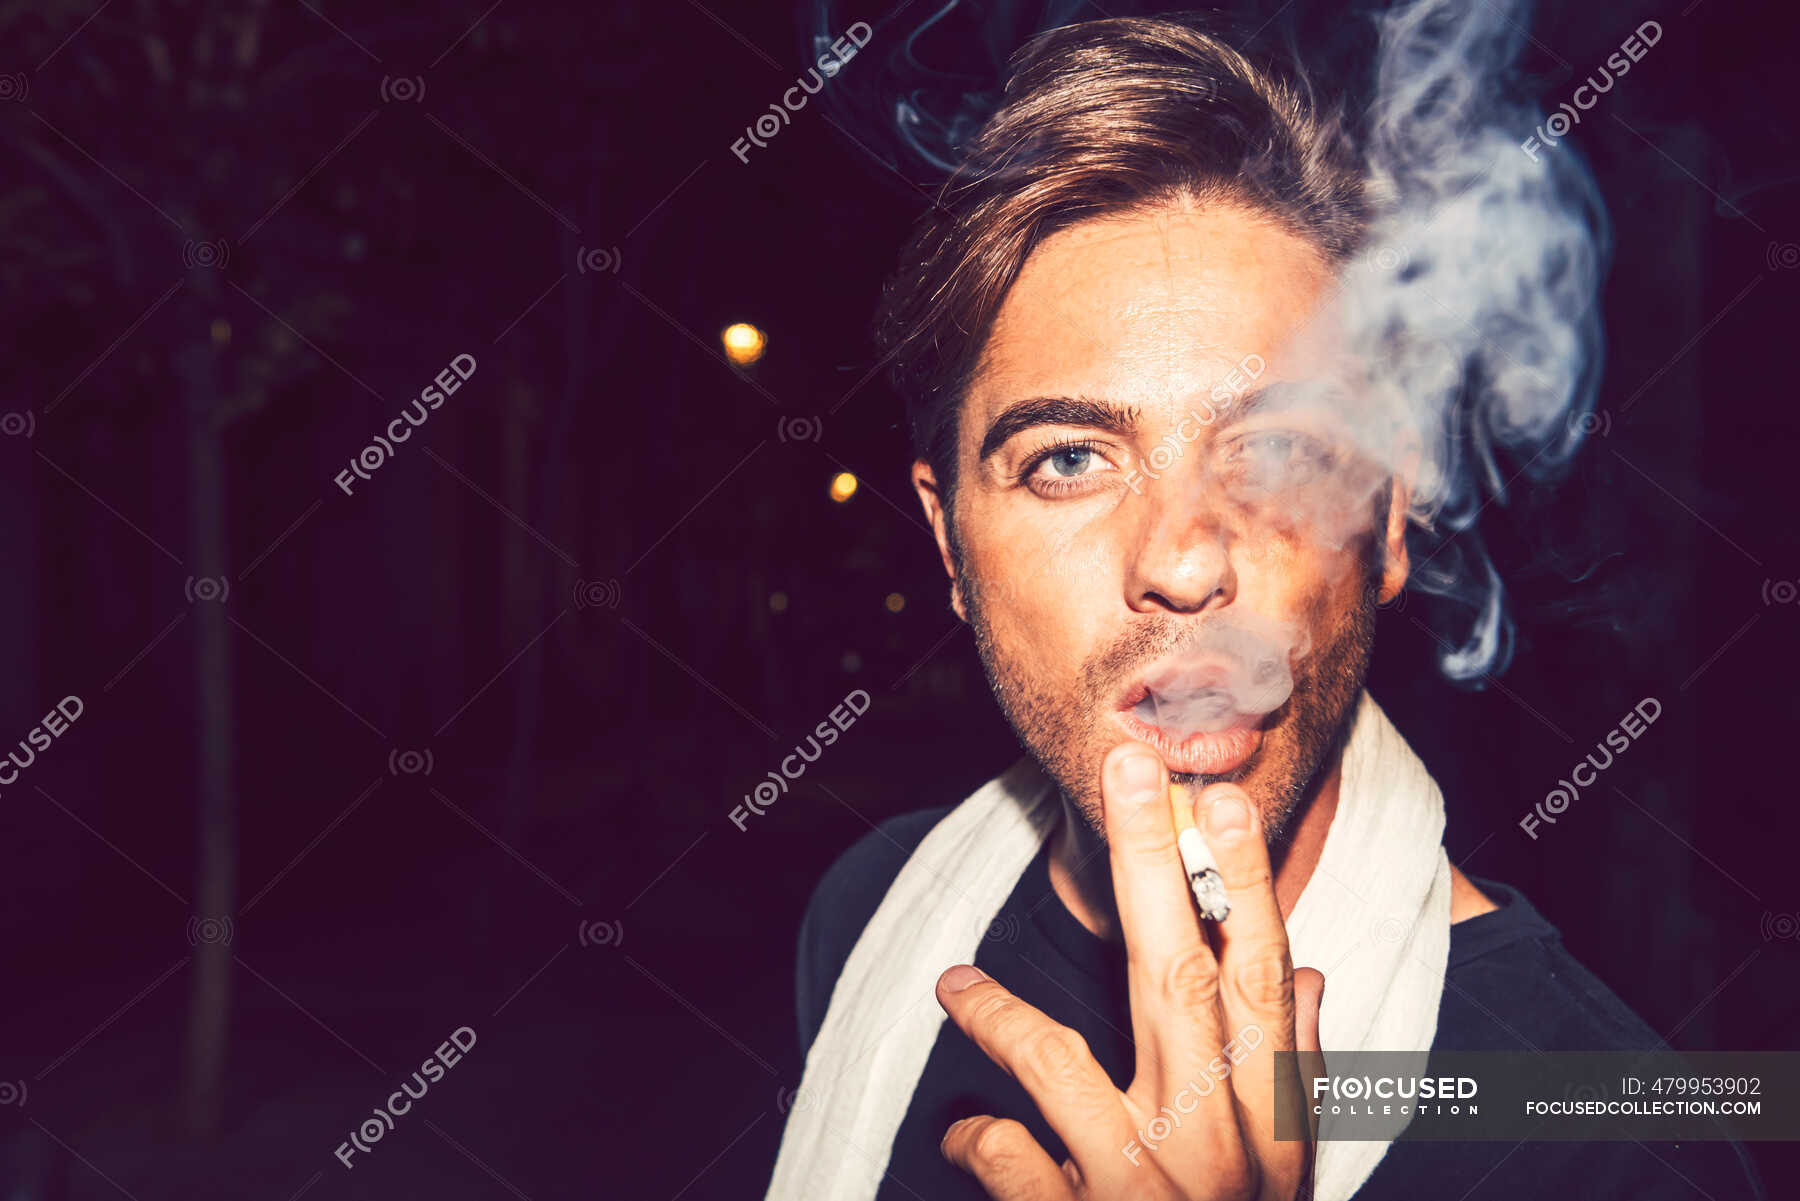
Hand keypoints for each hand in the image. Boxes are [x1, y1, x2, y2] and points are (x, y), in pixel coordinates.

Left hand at [935, 741, 1325, 1199]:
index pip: (1264, 976)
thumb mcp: (1289, 1170)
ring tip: (957, 983)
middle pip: (1178, 976)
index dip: (1243, 882)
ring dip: (1000, 1015)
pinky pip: (1011, 1161)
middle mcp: (1220, 1141)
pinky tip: (961, 1137)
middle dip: (1149, 864)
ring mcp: (1151, 1186)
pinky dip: (976, 1141)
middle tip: (1126, 769)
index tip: (1216, 797)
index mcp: (1272, 1116)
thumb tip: (1308, 975)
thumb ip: (1297, 1070)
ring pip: (1063, 1062)